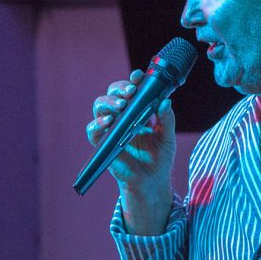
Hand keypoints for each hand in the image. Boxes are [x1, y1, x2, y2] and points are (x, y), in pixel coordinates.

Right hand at [86, 69, 176, 190]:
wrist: (152, 182)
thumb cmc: (159, 159)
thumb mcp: (167, 138)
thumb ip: (167, 119)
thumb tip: (165, 101)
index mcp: (137, 111)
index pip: (131, 90)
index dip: (133, 80)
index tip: (138, 77)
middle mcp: (122, 117)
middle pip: (112, 94)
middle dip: (119, 89)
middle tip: (131, 91)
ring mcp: (111, 129)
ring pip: (100, 107)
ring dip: (108, 102)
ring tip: (121, 106)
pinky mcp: (103, 144)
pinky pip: (92, 131)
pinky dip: (96, 124)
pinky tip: (107, 122)